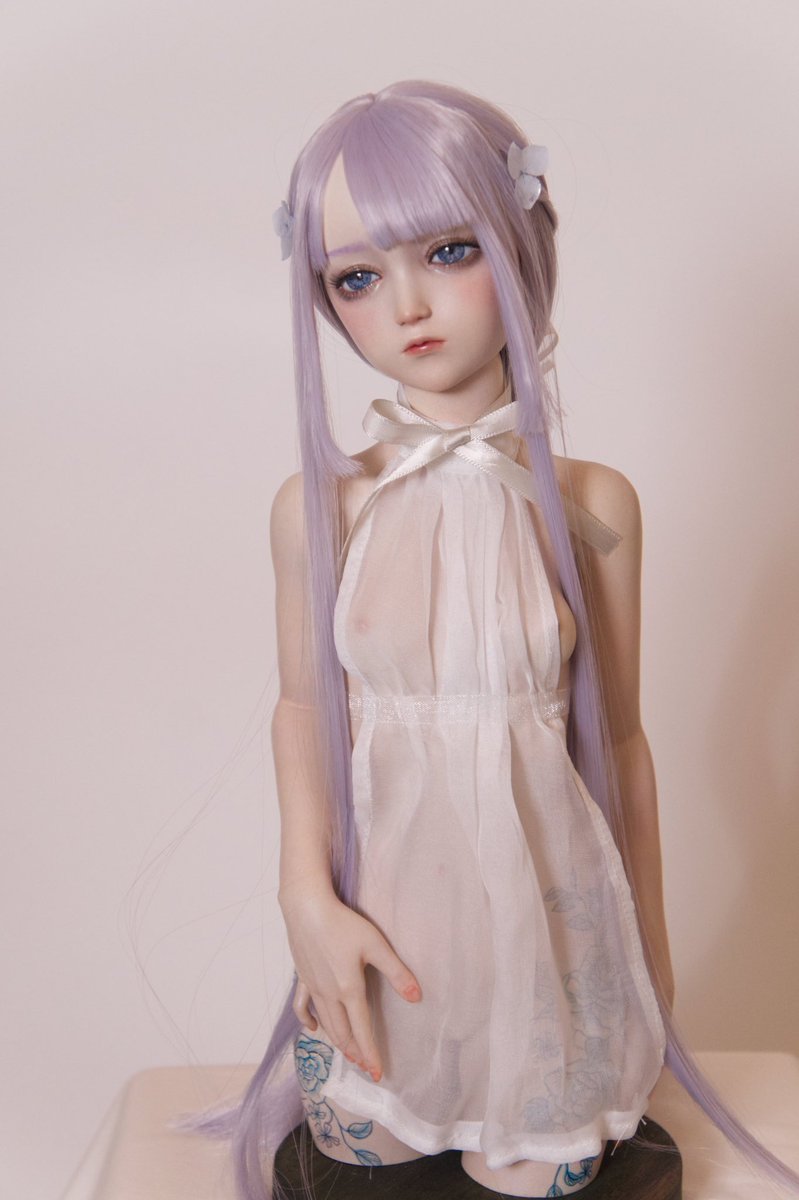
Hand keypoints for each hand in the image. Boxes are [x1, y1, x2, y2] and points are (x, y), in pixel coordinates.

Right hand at [279, 883, 421, 1081]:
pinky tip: (314, 1027)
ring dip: (337, 1041)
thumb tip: (417, 997)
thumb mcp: (376, 945)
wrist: (306, 908)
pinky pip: (302, 1006)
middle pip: (342, 1032)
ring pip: (325, 1023)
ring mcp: (313, 987)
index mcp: (349, 989)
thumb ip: (397, 973)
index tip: (378, 1074)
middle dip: (355, 1052)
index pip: (362, 1029)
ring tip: (348, 1054)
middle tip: (365, 1067)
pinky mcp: (302, 977)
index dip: (371, 1054)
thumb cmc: (343, 924)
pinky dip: (308, 1021)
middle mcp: (329, 994)